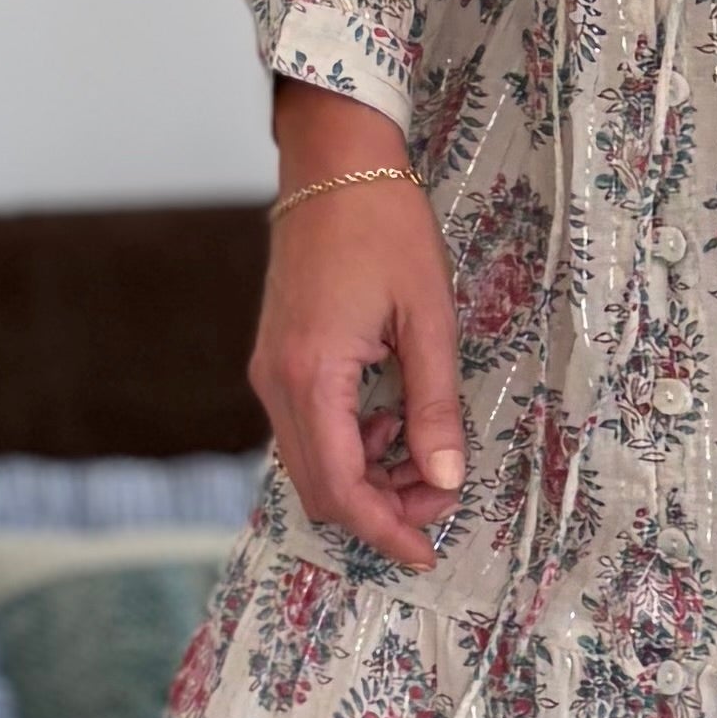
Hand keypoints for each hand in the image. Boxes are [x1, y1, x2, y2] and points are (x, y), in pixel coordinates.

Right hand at [254, 86, 467, 571]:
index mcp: (312, 376)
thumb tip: (446, 478)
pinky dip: (351, 444)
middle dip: (381, 508)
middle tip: (441, 493)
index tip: (428, 551)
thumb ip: (434, 406)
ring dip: (367, 477)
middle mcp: (277, 383)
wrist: (333, 166)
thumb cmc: (385, 228)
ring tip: (425, 451)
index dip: (386, 530)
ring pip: (312, 463)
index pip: (341, 488)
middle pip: (319, 489)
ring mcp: (270, 373)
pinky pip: (308, 429)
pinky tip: (393, 418)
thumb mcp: (427, 318)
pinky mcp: (277, 361)